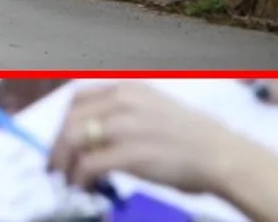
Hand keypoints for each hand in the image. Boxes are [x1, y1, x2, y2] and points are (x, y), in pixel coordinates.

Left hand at [51, 81, 241, 195]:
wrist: (221, 156)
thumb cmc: (196, 140)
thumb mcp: (156, 112)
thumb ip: (126, 117)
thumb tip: (97, 138)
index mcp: (130, 89)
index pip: (78, 98)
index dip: (64, 122)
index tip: (61, 142)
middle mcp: (123, 102)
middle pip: (71, 119)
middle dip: (58, 146)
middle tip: (55, 166)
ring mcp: (125, 127)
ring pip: (73, 139)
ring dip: (64, 163)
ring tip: (67, 180)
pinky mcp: (129, 153)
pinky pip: (88, 164)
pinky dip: (79, 178)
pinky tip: (83, 187)